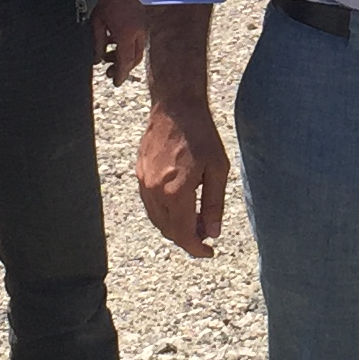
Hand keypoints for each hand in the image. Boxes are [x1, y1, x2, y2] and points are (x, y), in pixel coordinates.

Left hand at [91, 0, 146, 83]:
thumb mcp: (96, 22)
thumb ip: (98, 43)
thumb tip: (98, 60)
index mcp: (127, 34)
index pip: (126, 62)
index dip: (120, 75)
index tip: (115, 83)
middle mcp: (138, 31)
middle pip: (134, 57)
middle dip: (123, 68)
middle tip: (110, 73)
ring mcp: (141, 23)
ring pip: (137, 48)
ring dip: (125, 55)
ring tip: (108, 56)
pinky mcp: (140, 17)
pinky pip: (137, 37)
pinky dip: (127, 44)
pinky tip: (113, 40)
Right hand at [134, 95, 229, 257]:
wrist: (175, 107)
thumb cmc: (201, 134)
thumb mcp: (218, 169)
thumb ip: (214, 203)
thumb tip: (213, 232)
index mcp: (176, 192)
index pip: (183, 234)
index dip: (196, 248)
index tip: (208, 252)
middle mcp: (155, 191)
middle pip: (168, 230)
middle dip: (187, 239)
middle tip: (205, 235)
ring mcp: (144, 182)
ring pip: (157, 219)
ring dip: (174, 227)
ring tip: (195, 222)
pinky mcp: (140, 173)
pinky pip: (150, 204)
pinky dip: (164, 213)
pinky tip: (180, 205)